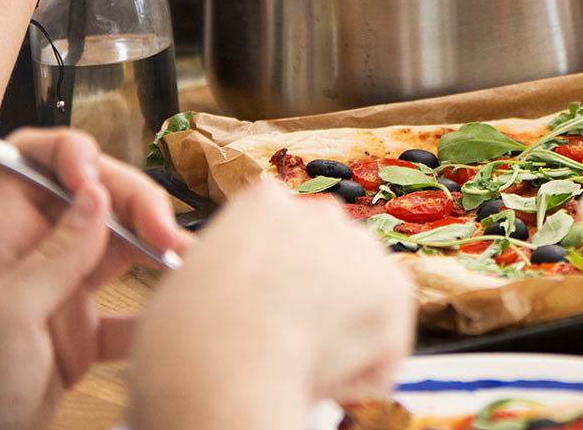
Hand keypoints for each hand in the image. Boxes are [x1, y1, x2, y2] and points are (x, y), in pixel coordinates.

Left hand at [0, 130, 190, 429]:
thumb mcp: (5, 319)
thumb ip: (54, 256)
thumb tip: (96, 195)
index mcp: (4, 239)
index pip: (28, 160)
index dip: (68, 152)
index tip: (102, 177)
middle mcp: (35, 257)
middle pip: (95, 196)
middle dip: (136, 203)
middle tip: (167, 235)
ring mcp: (61, 294)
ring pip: (121, 244)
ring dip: (158, 248)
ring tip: (189, 264)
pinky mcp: (84, 335)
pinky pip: (133, 307)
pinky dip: (159, 306)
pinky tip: (178, 310)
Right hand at [130, 185, 412, 428]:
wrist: (225, 368)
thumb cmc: (188, 341)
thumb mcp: (188, 286)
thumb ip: (226, 275)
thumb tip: (232, 299)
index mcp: (262, 202)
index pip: (283, 232)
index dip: (276, 277)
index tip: (265, 307)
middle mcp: (320, 211)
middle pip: (329, 255)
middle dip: (318, 295)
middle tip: (290, 340)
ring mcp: (362, 246)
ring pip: (361, 292)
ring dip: (344, 328)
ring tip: (306, 364)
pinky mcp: (395, 288)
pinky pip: (388, 333)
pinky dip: (367, 364)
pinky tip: (333, 381)